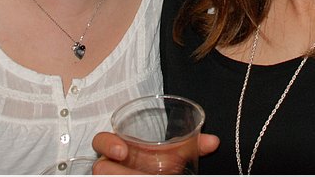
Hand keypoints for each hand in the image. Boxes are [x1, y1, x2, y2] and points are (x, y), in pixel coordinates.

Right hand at [91, 132, 219, 173]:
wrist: (158, 173)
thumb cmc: (160, 165)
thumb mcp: (174, 154)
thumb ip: (192, 146)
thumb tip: (213, 142)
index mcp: (123, 149)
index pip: (101, 141)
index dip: (107, 144)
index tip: (123, 151)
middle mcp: (113, 165)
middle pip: (101, 167)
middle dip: (116, 172)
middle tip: (137, 176)